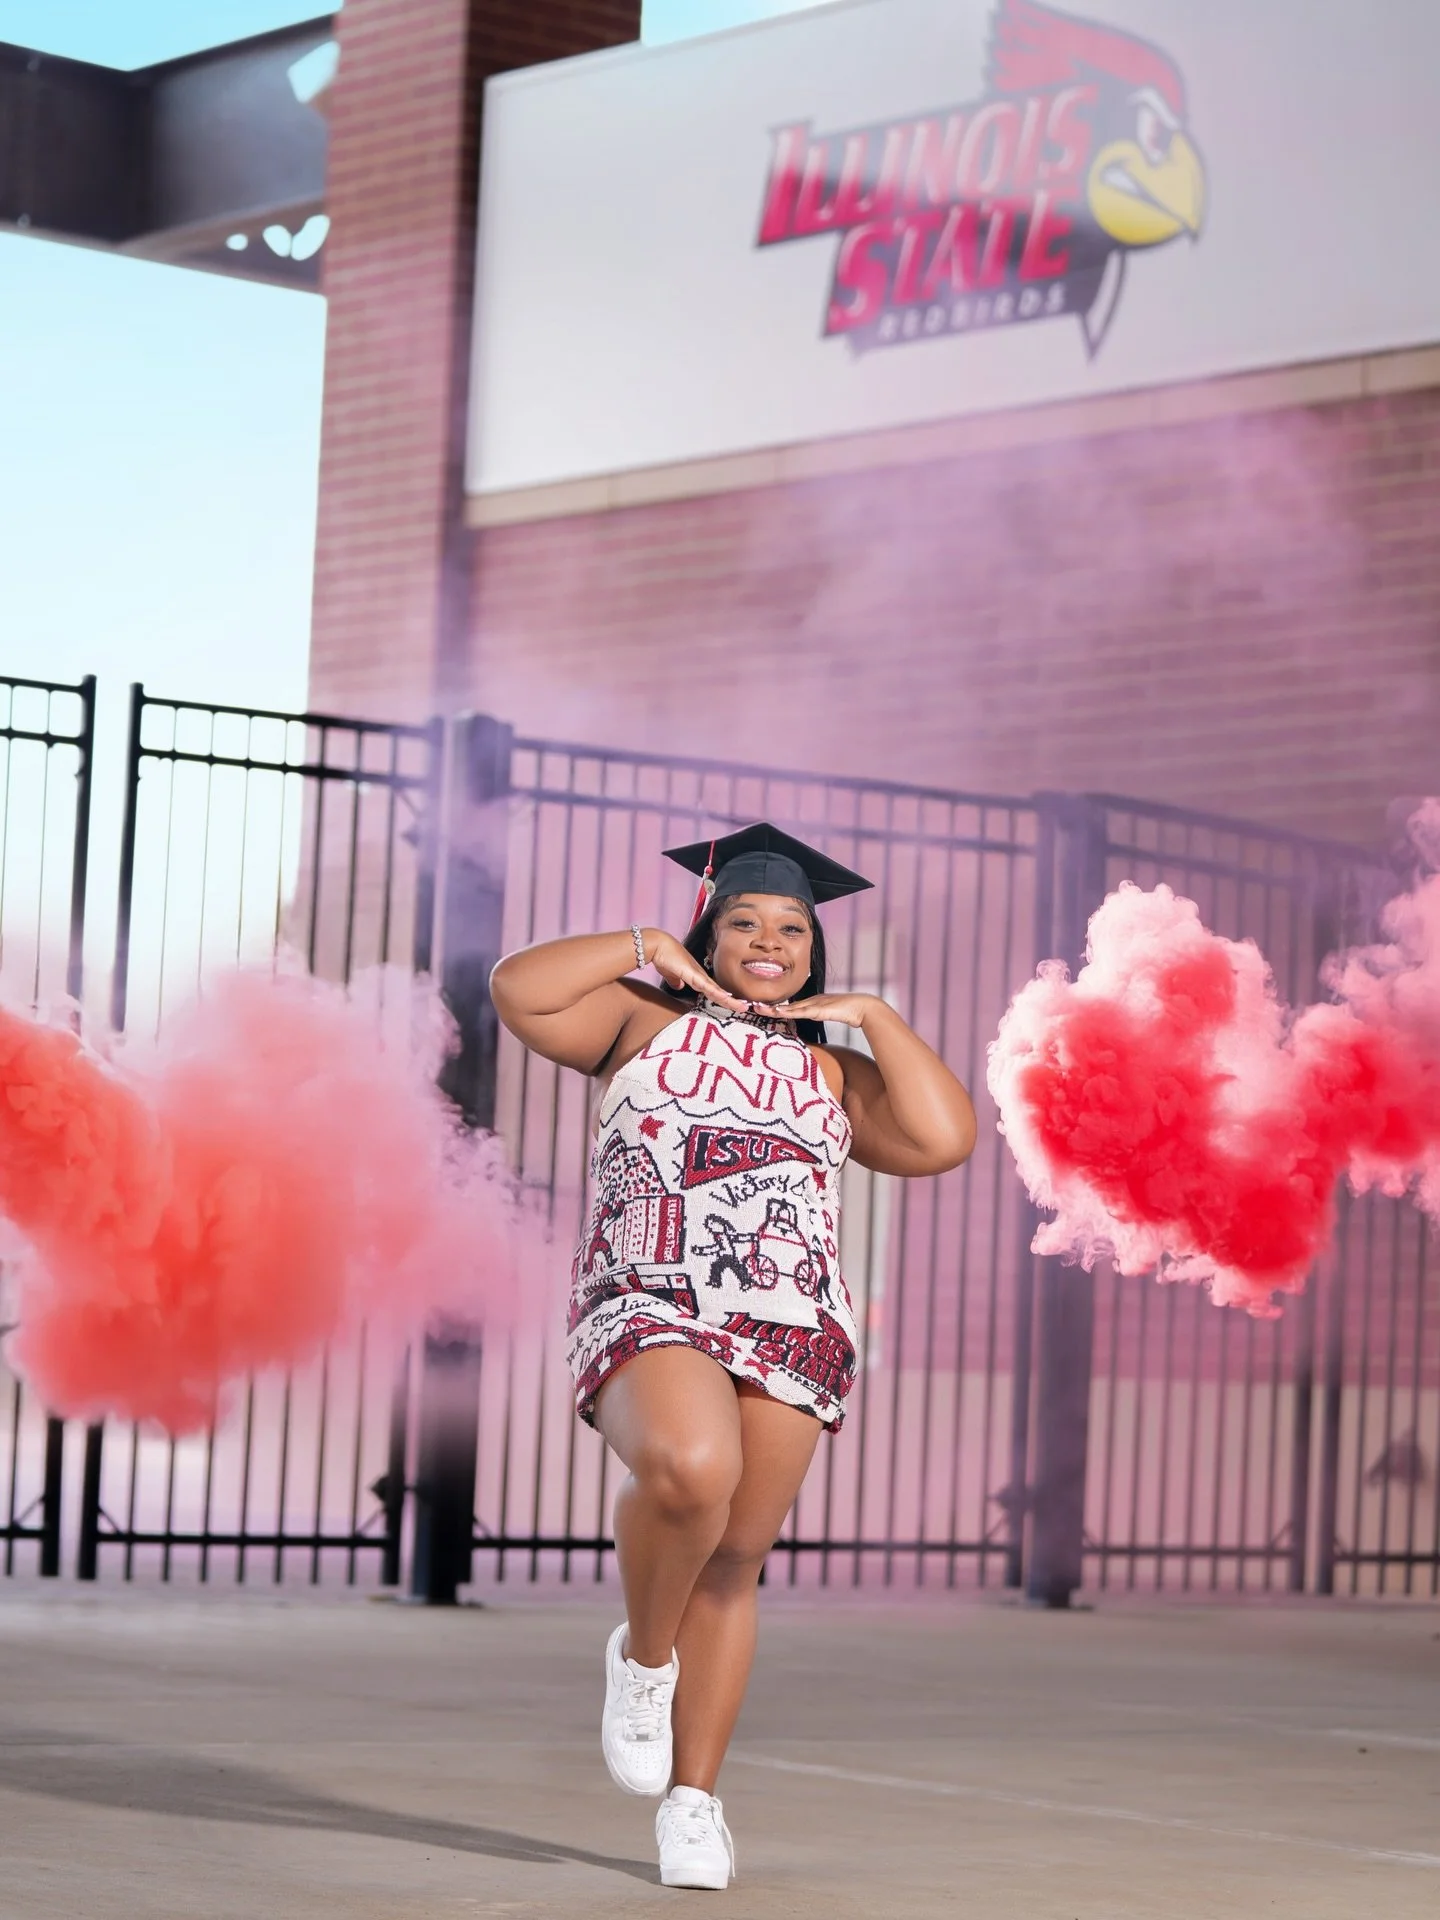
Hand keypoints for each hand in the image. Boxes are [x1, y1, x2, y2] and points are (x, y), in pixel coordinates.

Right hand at [641, 928, 750, 1012]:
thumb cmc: (663, 956)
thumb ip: (676, 981)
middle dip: (731, 1001)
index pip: (713, 990)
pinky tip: (727, 998)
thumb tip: (679, 987)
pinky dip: (717, 993)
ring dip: (729, 1000)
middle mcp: (700, 976)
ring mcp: (698, 975)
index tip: (732, 1004)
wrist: (658, 945)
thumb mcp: (671, 974)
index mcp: (696, 977)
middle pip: (719, 992)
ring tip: (742, 1007)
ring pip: (717, 991)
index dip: (723, 998)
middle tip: (744, 1008)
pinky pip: (707, 986)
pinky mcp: (693, 974)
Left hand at [761, 992, 884, 1029]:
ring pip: (788, 1008)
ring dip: (772, 1009)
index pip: (790, 1007)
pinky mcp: (817, 1009)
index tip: (761, 1010)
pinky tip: (776, 1012)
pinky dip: (787, 1012)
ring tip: (757, 1008)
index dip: (775, 1008)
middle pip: (785, 1005)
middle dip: (768, 1007)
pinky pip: (799, 1011)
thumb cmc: (849, 1012)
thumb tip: (816, 1025)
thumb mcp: (831, 1015)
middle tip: (751, 1007)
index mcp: (812, 1004)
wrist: (862, 1006)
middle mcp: (810, 1002)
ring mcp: (813, 1005)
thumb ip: (823, 1018)